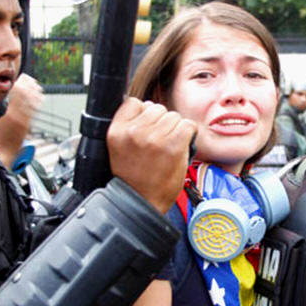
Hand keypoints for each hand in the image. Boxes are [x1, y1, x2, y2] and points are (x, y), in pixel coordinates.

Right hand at [0, 74, 43, 168]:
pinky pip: (36, 109)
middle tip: (26, 78)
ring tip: (34, 83)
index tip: (16, 79)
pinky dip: (38, 100)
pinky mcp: (30, 123)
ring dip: (34, 90)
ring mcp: (26, 119)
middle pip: (26, 94)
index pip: (15, 92)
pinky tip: (39, 95)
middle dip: (27, 84)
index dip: (17, 83)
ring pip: (33, 101)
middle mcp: (19, 115)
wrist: (5, 152)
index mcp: (8, 113)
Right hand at [108, 98, 196, 213]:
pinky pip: (188, 125)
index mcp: (116, 131)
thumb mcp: (119, 148)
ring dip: (175, 129)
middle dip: (160, 123)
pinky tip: (180, 148)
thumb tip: (148, 106)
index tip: (146, 129)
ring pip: (173, 115)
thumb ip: (129, 126)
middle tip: (157, 144)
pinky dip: (188, 135)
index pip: (133, 102)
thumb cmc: (134, 178)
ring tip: (167, 148)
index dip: (143, 114)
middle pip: (156, 107)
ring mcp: (154, 138)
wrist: (142, 202)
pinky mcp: (173, 145)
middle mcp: (134, 132)